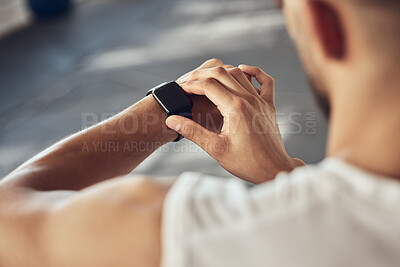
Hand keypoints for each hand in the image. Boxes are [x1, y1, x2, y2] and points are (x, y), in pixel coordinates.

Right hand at [166, 64, 304, 183]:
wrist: (273, 169)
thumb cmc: (247, 162)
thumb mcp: (215, 149)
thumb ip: (193, 132)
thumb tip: (172, 120)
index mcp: (235, 108)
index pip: (208, 85)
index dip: (191, 85)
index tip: (180, 90)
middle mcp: (249, 99)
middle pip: (221, 73)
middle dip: (201, 75)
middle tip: (188, 82)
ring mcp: (261, 101)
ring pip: (240, 73)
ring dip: (221, 72)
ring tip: (206, 79)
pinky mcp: (269, 105)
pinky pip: (265, 81)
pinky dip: (254, 71)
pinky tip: (243, 70)